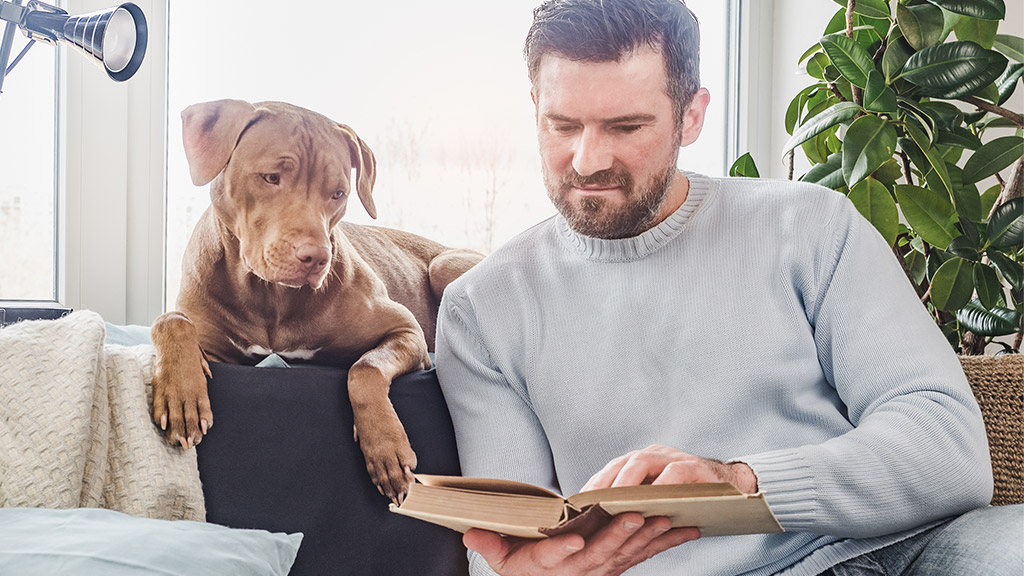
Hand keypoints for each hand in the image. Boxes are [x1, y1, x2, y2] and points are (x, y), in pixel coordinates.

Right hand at [464, 512, 698, 575]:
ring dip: (646, 537)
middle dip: (618, 535)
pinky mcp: (619, 566)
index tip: (575, 541)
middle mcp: (578, 571)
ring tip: (663, 518)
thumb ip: (491, 546)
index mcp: (546, 567)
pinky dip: (666, 542)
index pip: (553, 559)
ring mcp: (602, 570)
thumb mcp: (503, 561)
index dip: (564, 550)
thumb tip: (471, 533)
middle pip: (599, 555)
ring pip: (626, 554)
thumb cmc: (524, 568)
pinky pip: (644, 555)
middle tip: (636, 515)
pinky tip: (687, 530)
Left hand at [582, 444, 757, 493]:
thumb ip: (636, 508)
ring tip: (614, 500)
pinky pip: (675, 472)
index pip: (610, 470)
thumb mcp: (658, 503)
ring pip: (643, 462)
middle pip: (621, 463)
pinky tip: (653, 500)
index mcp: (640, 464)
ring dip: (627, 481)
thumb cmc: (688, 500)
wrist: (733, 491)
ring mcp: (674, 458)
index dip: (593, 486)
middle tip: (590, 503)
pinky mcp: (695, 467)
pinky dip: (663, 484)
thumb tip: (603, 525)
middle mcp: (654, 456)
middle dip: (604, 482)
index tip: (577, 504)